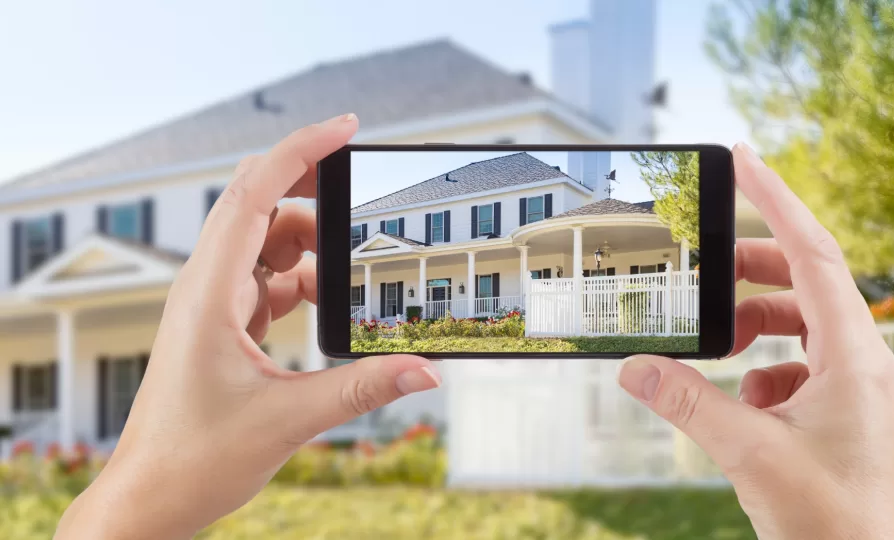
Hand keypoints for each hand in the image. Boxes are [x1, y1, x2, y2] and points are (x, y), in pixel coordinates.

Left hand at [54, 114, 441, 539]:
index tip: (344, 129)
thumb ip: (362, 388)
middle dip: (313, 190)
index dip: (301, 153)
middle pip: (261, 206)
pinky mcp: (222, 323)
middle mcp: (206, 286)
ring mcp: (212, 303)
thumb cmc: (193, 458)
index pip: (254, 195)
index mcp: (209, 292)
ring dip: (311, 248)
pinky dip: (301, 280)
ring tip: (353, 272)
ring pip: (267, 244)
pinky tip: (327, 305)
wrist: (151, 496)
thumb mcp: (288, 419)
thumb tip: (426, 370)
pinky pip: (266, 279)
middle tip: (364, 191)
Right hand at [618, 144, 893, 538]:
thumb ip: (687, 402)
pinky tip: (742, 402)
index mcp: (856, 356)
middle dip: (751, 271)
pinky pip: (800, 364)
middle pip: (805, 282)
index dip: (776, 200)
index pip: (813, 253)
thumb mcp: (749, 453)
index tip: (743, 158)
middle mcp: (864, 362)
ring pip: (801, 324)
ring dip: (754, 325)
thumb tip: (634, 365)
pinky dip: (763, 368)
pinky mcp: (843, 410)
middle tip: (705, 269)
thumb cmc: (831, 523)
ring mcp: (856, 387)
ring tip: (716, 345)